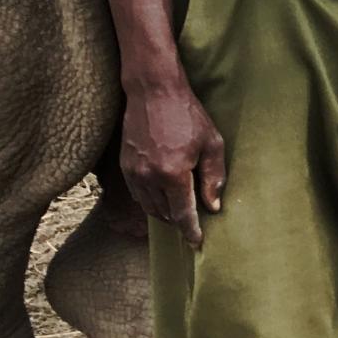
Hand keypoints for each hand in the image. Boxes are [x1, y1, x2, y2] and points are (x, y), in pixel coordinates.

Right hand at [119, 77, 227, 248]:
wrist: (153, 92)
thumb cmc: (188, 115)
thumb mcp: (212, 143)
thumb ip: (213, 178)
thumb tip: (213, 206)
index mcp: (173, 173)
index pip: (183, 214)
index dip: (191, 232)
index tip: (197, 244)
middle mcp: (149, 177)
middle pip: (165, 214)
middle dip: (180, 221)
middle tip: (194, 221)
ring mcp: (133, 173)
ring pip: (149, 207)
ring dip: (165, 212)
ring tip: (180, 209)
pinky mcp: (124, 167)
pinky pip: (138, 195)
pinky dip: (151, 201)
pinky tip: (163, 195)